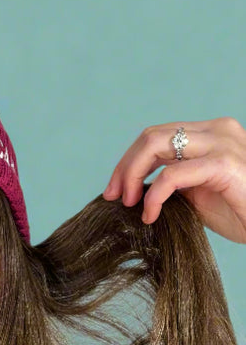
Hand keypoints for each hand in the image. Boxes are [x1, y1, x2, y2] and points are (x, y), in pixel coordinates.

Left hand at [102, 117, 245, 244]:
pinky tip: (150, 215)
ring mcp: (222, 142)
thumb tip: (133, 191)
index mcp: (210, 134)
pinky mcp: (224, 163)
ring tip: (127, 204)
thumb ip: (172, 185)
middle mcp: (216, 130)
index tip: (113, 190)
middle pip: (151, 135)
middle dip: (124, 166)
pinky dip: (153, 195)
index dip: (128, 161)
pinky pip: (173, 174)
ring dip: (132, 175)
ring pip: (156, 144)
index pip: (157, 136)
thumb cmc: (242, 214)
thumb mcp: (198, 197)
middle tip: (112, 197)